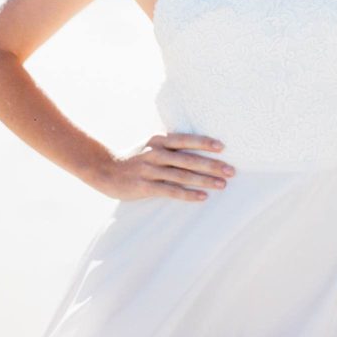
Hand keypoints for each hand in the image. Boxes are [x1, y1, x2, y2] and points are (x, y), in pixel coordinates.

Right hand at [93, 132, 236, 201]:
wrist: (105, 170)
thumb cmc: (135, 157)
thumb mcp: (151, 145)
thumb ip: (171, 145)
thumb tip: (198, 145)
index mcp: (159, 140)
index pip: (186, 140)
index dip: (204, 142)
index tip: (223, 147)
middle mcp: (156, 153)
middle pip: (188, 159)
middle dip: (211, 165)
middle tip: (231, 170)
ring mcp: (150, 170)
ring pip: (182, 176)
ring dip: (204, 180)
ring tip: (222, 184)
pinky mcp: (145, 187)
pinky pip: (171, 191)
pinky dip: (188, 194)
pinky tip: (203, 197)